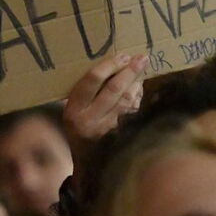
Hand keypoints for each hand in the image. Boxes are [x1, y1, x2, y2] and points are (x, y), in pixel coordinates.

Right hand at [63, 53, 147, 194]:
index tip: (122, 55)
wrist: (86, 159)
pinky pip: (133, 110)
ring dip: (136, 83)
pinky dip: (138, 95)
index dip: (109, 66)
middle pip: (113, 90)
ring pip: (127, 101)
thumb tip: (113, 63)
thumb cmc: (78, 124)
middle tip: (141, 58)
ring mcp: (107, 129)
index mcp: (74, 110)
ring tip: (142, 67)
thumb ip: (87, 90)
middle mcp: (90, 119)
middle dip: (129, 72)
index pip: (91, 81)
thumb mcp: (73, 108)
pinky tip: (139, 85)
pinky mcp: (121, 134)